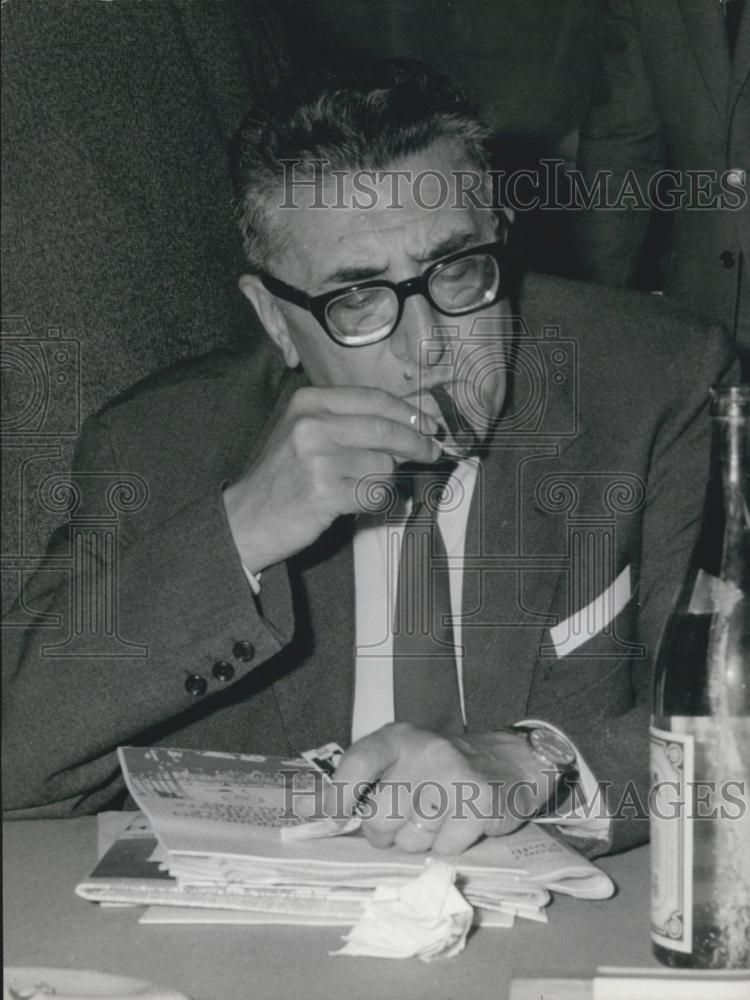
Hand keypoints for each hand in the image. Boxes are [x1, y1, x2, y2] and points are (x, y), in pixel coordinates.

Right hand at [222, 387, 440, 571]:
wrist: (244, 518)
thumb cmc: (282, 477)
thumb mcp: (304, 433)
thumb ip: (350, 422)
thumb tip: (411, 420)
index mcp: (308, 402)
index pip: (374, 399)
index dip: (410, 412)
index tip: (431, 424)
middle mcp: (312, 424)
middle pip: (386, 430)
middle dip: (417, 443)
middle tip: (432, 453)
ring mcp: (317, 458)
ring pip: (383, 465)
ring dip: (382, 480)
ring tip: (357, 487)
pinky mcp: (324, 493)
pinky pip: (375, 494)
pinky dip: (374, 501)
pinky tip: (353, 503)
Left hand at [326, 723, 558, 854]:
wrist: (509, 762)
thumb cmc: (441, 768)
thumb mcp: (403, 758)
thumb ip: (366, 780)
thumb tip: (319, 813)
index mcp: (398, 738)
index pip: (357, 763)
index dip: (340, 795)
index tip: (337, 817)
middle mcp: (425, 752)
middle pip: (380, 816)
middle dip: (385, 833)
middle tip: (401, 823)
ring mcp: (454, 776)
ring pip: (411, 840)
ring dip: (419, 840)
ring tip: (436, 819)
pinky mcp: (480, 803)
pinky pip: (445, 848)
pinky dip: (449, 845)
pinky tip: (460, 824)